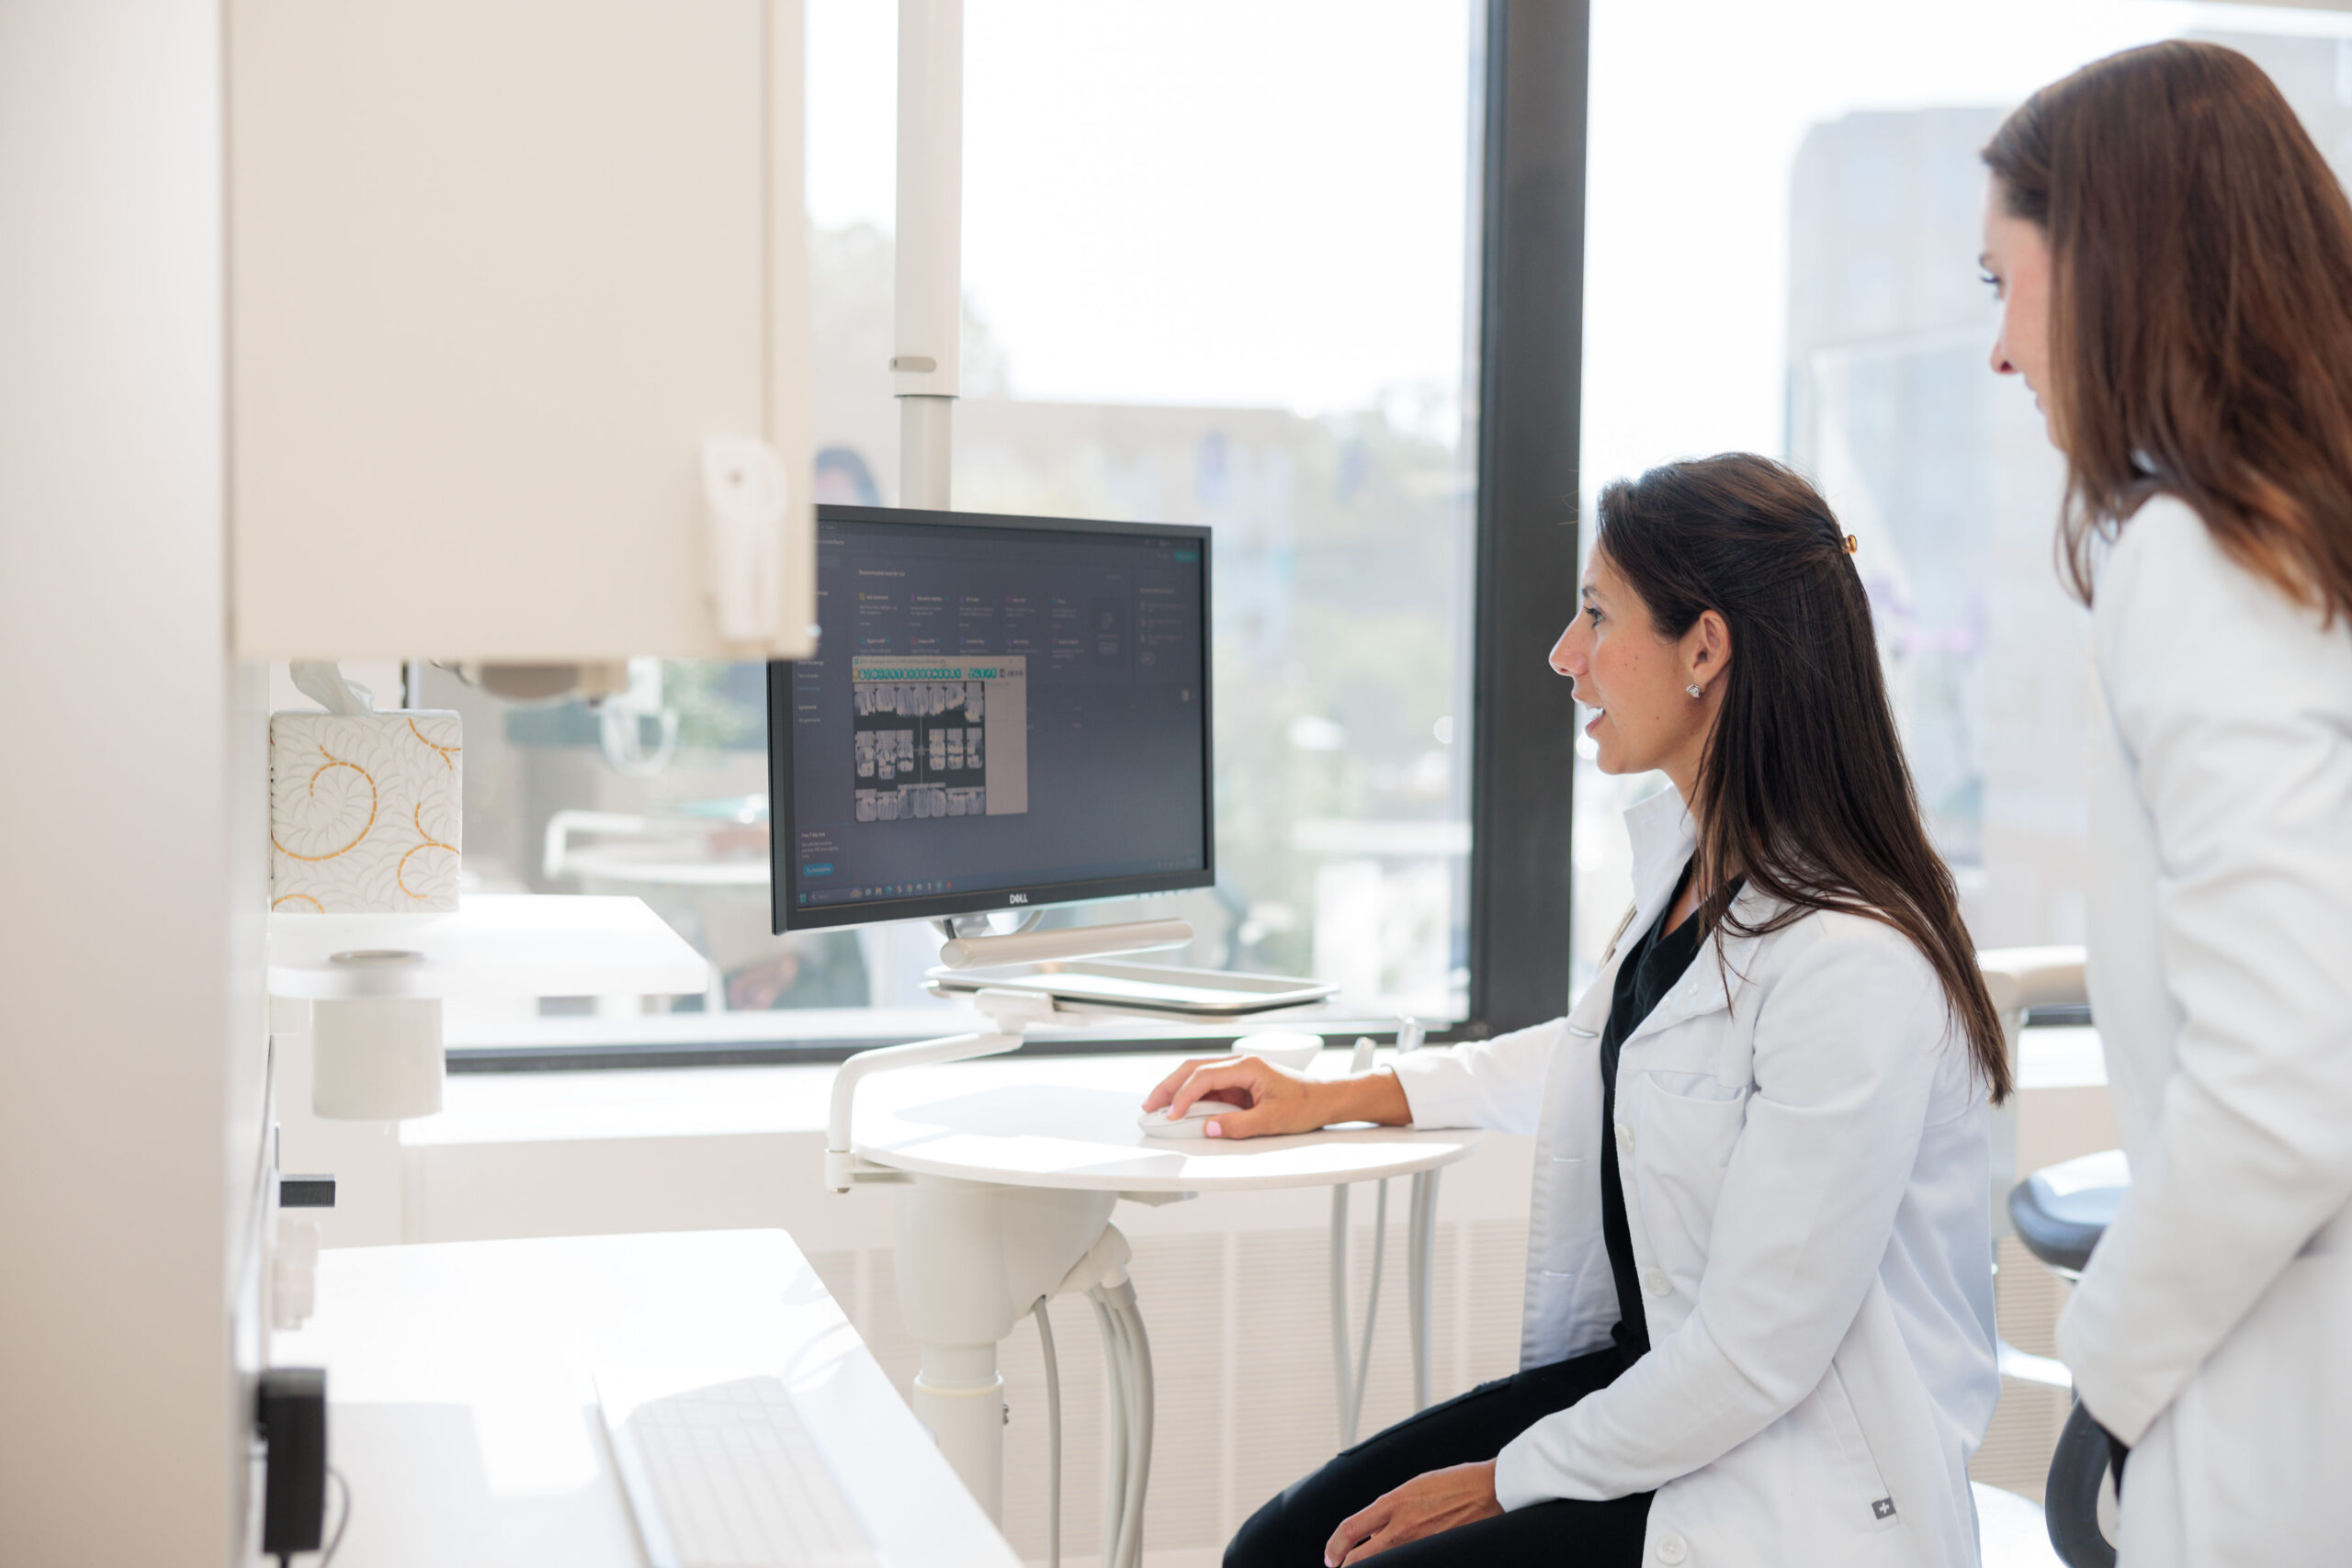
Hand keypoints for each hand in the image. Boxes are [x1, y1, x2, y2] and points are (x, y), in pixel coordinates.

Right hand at [1138, 1054, 1331, 1138]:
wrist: (1326, 1099)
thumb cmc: (1306, 1104)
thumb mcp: (1273, 1121)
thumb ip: (1239, 1126)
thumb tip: (1209, 1129)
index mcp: (1247, 1067)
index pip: (1204, 1076)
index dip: (1183, 1096)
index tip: (1172, 1116)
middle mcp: (1240, 1065)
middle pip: (1193, 1069)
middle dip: (1168, 1086)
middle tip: (1149, 1105)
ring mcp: (1238, 1075)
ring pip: (1197, 1076)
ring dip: (1176, 1090)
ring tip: (1157, 1107)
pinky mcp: (1239, 1086)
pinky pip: (1209, 1088)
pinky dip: (1190, 1097)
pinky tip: (1180, 1109)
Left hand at [1325, 1461, 1501, 1563]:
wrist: (1490, 1491)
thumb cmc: (1454, 1483)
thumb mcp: (1413, 1487)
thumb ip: (1390, 1509)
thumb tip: (1374, 1531)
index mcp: (1393, 1503)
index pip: (1350, 1529)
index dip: (1333, 1547)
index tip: (1330, 1557)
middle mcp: (1401, 1527)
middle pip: (1359, 1558)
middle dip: (1346, 1566)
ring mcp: (1418, 1544)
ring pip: (1382, 1564)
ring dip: (1373, 1565)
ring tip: (1368, 1564)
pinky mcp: (1435, 1555)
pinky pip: (1407, 1563)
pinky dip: (1399, 1563)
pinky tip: (1402, 1560)